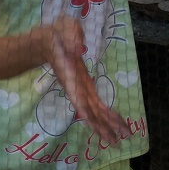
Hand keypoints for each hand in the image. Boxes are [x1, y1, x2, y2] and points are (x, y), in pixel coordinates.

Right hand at [42, 17, 127, 143]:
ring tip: (122, 137)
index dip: (84, 109)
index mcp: (69, 74)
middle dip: (102, 125)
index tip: (92, 123)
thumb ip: (71, 37)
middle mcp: (74, 86)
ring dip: (107, 123)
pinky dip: (107, 113)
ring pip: (94, 110)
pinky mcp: (85, 86)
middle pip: (88, 110)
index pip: (76, 95)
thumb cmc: (55, 34)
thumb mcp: (63, 28)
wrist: (46, 42)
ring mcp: (80, 88)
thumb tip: (78, 49)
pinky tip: (117, 122)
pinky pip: (96, 103)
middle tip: (116, 141)